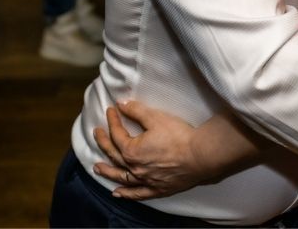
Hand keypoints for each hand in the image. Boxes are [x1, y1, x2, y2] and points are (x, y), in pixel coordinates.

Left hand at [93, 101, 209, 199]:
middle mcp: (134, 168)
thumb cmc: (178, 136)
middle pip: (114, 155)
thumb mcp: (155, 117)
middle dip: (103, 143)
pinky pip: (138, 193)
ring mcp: (145, 180)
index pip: (117, 134)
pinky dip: (126, 194)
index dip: (113, 120)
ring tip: (97, 168)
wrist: (200, 156)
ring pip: (121, 177)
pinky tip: (118, 193)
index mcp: (131, 151)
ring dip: (108, 171)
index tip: (111, 110)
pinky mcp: (157, 189)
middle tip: (97, 134)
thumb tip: (121, 104)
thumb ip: (136, 110)